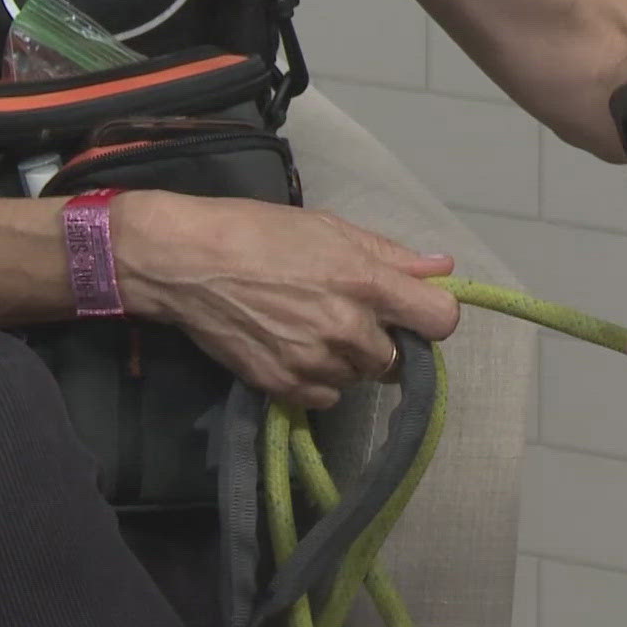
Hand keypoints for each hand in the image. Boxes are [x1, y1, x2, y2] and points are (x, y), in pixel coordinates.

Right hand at [109, 190, 459, 407]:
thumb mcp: (330, 228)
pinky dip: (320, 380)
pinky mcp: (282, 386)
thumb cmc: (258, 232)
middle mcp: (346, 327)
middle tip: (349, 316)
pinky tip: (296, 350)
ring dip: (349, 361)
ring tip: (314, 328)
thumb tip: (442, 268)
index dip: (432, 316)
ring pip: (361, 378)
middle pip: (398, 357)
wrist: (184, 262)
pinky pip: (327, 398)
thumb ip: (391, 255)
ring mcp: (314, 361)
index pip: (440, 320)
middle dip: (381, 339)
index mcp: (364, 282)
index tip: (414, 312)